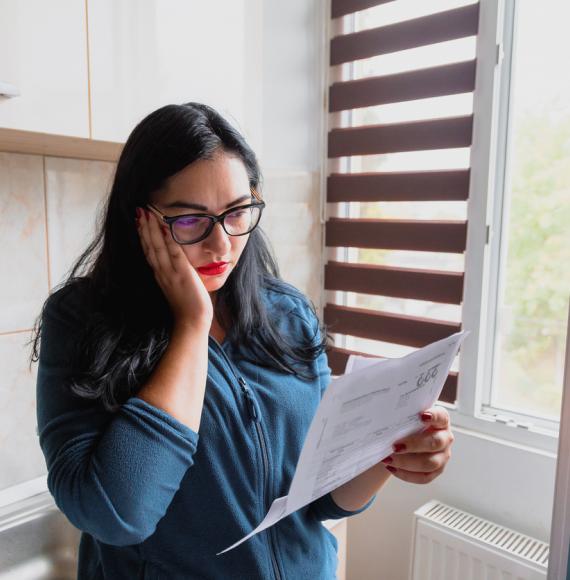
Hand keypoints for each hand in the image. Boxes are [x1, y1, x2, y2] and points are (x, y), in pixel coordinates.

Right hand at [136, 207, 213, 328]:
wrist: (192, 321)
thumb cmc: (189, 305)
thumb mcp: (179, 285)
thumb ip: (177, 273)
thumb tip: (181, 262)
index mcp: (160, 275)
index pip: (149, 251)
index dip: (143, 236)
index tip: (140, 221)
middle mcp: (161, 273)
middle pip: (149, 246)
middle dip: (144, 228)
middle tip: (140, 210)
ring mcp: (170, 273)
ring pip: (157, 247)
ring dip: (151, 229)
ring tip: (147, 214)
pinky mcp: (182, 274)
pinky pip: (174, 253)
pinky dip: (169, 239)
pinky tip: (165, 226)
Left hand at [381, 406, 454, 483]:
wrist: (406, 437)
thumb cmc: (408, 423)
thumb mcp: (408, 415)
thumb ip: (403, 413)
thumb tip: (386, 414)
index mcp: (441, 420)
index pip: (441, 417)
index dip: (433, 416)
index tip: (422, 416)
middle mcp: (445, 438)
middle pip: (435, 442)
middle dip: (414, 445)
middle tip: (395, 446)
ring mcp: (443, 456)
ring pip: (430, 463)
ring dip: (407, 462)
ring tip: (388, 459)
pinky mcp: (436, 471)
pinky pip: (424, 477)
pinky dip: (406, 474)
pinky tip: (392, 467)